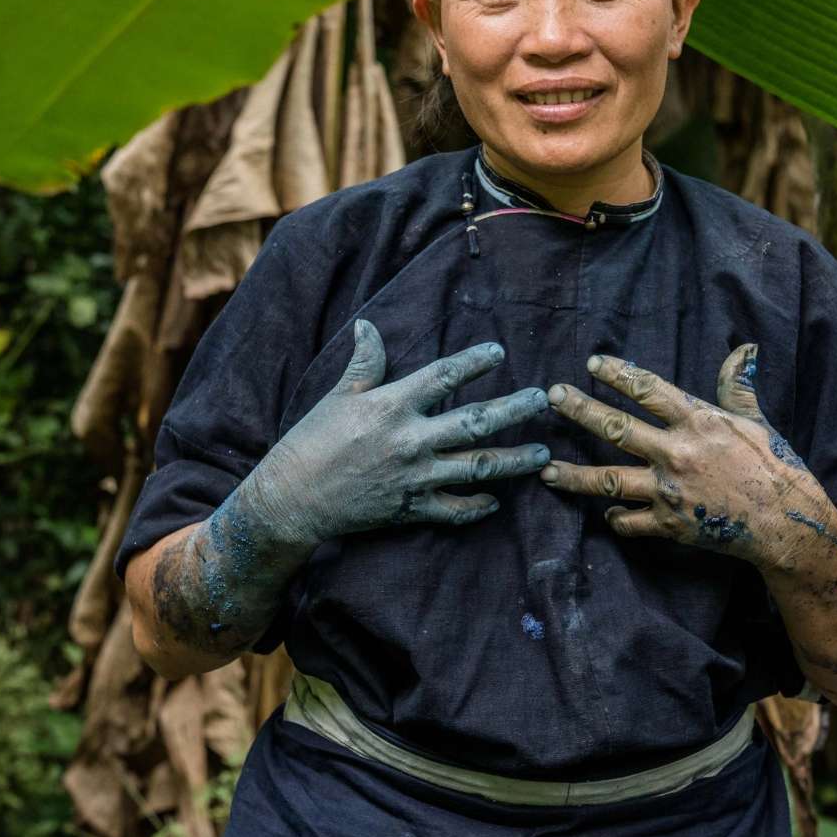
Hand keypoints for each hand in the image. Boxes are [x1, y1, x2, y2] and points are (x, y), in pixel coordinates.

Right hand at [248, 318, 550, 545]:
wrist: (292, 499)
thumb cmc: (311, 441)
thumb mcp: (338, 396)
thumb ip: (364, 363)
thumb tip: (368, 326)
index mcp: (392, 406)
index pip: (443, 376)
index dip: (474, 362)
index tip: (499, 352)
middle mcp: (410, 440)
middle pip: (475, 422)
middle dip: (515, 410)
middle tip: (544, 401)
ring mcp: (414, 478)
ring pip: (477, 468)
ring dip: (514, 461)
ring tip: (542, 454)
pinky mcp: (410, 509)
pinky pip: (454, 510)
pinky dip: (477, 506)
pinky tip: (497, 500)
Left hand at [538, 344, 834, 569]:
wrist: (785, 523)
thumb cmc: (774, 467)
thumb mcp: (755, 421)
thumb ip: (737, 387)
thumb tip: (743, 349)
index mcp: (698, 422)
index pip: (648, 390)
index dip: (618, 374)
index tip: (591, 364)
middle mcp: (677, 453)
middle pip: (617, 429)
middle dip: (581, 411)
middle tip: (553, 397)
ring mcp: (669, 491)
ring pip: (610, 480)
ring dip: (574, 476)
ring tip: (546, 469)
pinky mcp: (670, 524)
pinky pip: (631, 522)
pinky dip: (615, 519)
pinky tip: (604, 513)